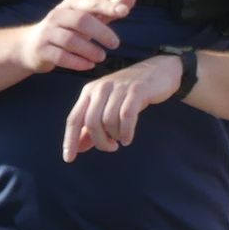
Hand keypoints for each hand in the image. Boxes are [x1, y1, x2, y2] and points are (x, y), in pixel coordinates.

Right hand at [19, 0, 133, 76]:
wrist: (30, 46)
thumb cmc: (65, 30)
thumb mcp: (86, 18)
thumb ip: (108, 10)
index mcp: (70, 5)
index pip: (90, 3)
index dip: (107, 6)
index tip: (125, 12)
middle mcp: (57, 16)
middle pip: (81, 20)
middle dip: (101, 32)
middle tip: (116, 44)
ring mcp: (47, 33)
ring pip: (70, 40)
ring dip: (89, 50)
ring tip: (102, 57)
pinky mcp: (42, 51)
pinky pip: (61, 57)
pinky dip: (77, 62)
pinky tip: (89, 65)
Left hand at [62, 52, 177, 162]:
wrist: (159, 71)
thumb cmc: (129, 93)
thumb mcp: (107, 108)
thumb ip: (91, 128)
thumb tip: (79, 148)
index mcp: (89, 92)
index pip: (74, 119)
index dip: (69, 140)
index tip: (69, 159)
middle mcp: (100, 88)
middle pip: (91, 123)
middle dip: (100, 141)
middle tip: (111, 147)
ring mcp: (118, 88)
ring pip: (108, 121)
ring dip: (115, 136)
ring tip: (121, 139)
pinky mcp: (136, 90)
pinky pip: (126, 116)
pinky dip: (126, 132)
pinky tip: (128, 139)